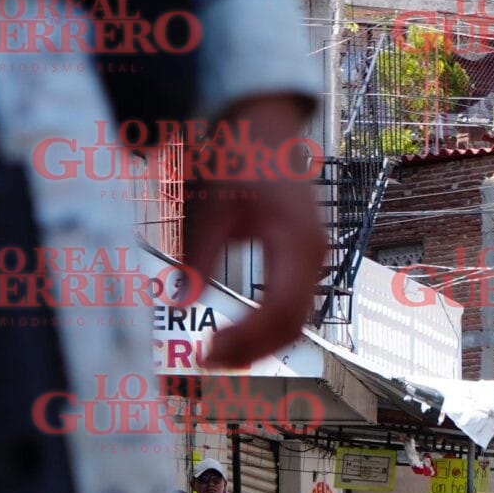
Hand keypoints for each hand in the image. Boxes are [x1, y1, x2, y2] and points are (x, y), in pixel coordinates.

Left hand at [183, 94, 327, 370]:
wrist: (262, 132)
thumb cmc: (239, 161)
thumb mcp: (210, 208)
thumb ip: (198, 257)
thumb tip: (181, 303)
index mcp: (296, 242)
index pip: (279, 311)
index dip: (245, 340)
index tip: (207, 351)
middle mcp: (313, 257)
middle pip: (291, 327)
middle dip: (250, 351)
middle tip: (205, 361)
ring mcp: (311, 262)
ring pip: (294, 324)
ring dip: (258, 346)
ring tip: (215, 354)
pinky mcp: (301, 265)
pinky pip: (291, 310)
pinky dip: (264, 331)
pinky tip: (233, 337)